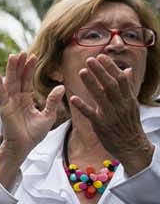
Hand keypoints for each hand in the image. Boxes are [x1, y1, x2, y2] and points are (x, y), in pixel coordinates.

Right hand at [0, 53, 63, 160]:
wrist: (24, 147)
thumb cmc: (34, 135)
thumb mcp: (48, 116)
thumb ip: (52, 101)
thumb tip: (61, 86)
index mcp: (26, 100)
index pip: (27, 81)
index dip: (29, 69)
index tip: (33, 57)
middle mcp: (16, 99)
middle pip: (18, 78)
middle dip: (20, 65)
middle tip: (22, 52)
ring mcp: (9, 103)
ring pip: (10, 82)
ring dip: (11, 70)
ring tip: (13, 56)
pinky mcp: (5, 108)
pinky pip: (1, 94)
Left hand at [70, 54, 155, 171]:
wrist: (132, 146)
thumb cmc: (129, 124)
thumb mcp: (132, 104)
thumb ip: (127, 87)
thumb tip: (128, 70)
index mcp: (128, 99)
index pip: (121, 79)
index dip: (111, 67)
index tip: (101, 56)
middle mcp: (121, 105)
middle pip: (111, 85)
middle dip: (100, 71)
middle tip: (89, 59)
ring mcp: (111, 115)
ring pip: (101, 97)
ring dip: (91, 83)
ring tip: (81, 71)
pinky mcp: (102, 126)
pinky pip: (91, 114)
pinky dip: (82, 106)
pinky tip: (73, 98)